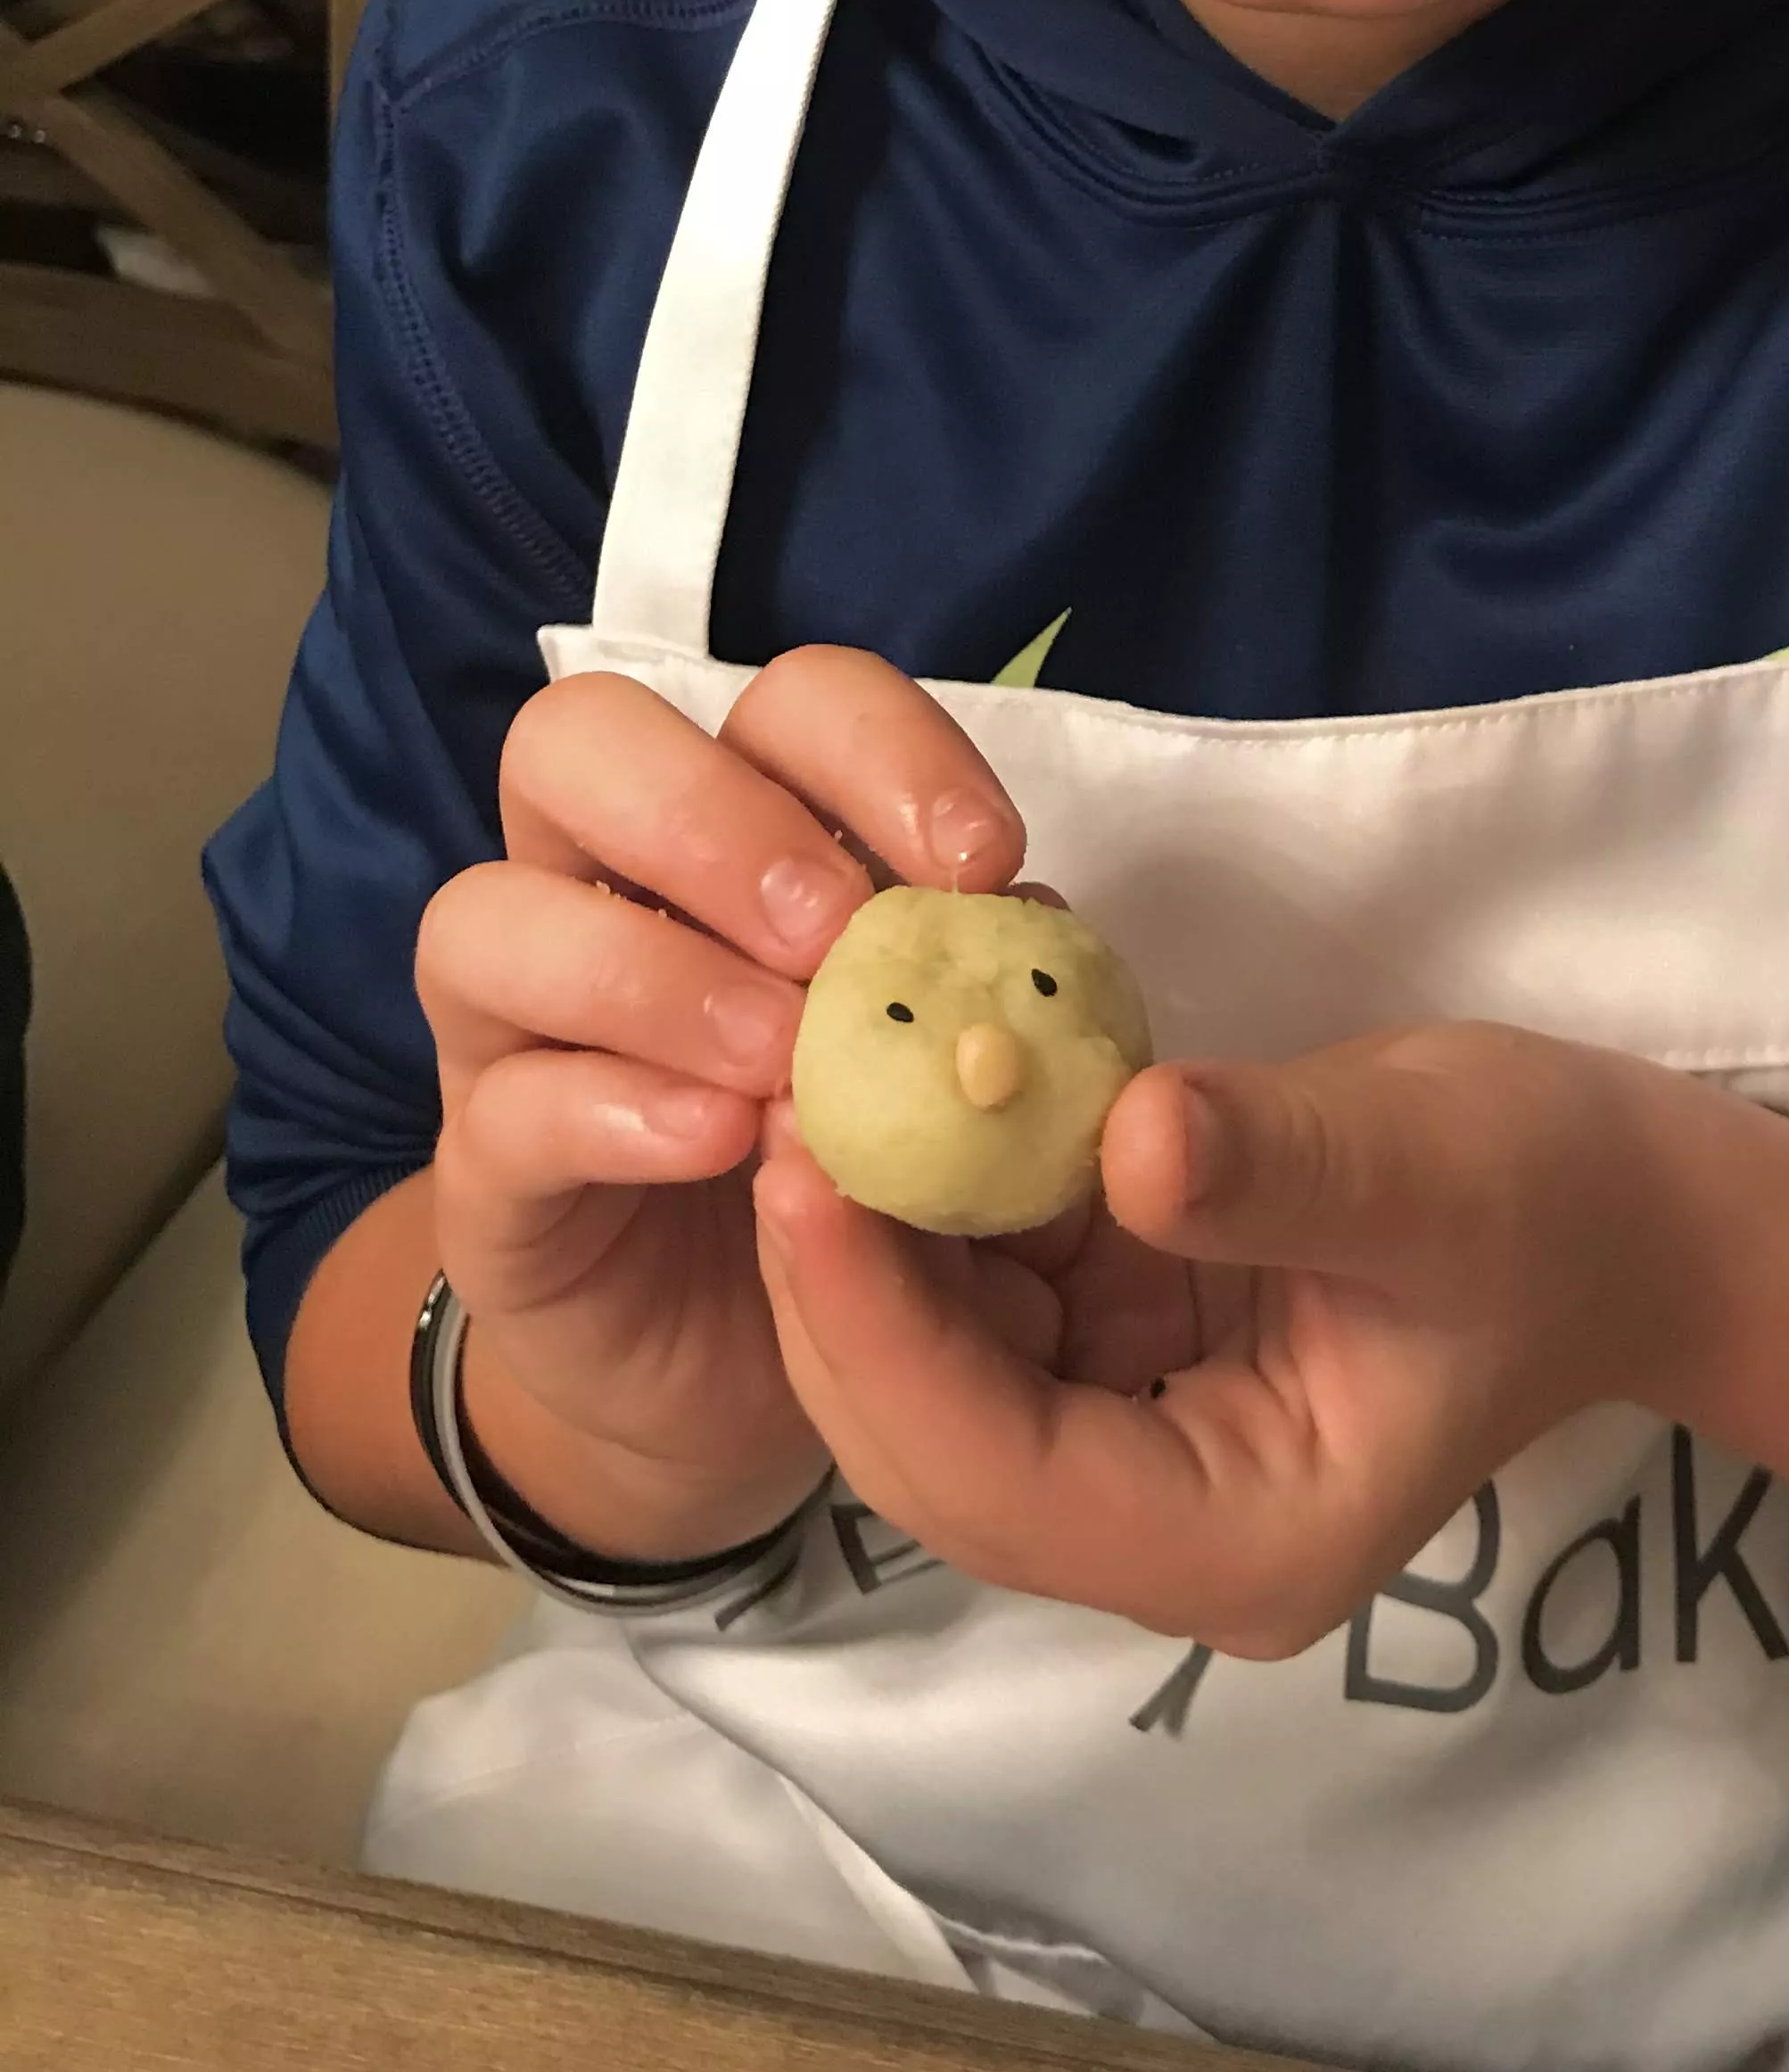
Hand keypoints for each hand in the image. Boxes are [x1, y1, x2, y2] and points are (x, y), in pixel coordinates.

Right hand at [415, 645, 1025, 1561]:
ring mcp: (515, 1025)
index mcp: (738, 824)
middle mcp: (601, 884)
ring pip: (486, 914)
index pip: (781, 703)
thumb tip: (1023, 922)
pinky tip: (719, 1143)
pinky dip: (615, 1107)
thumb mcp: (954, 1074)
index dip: (876, 747)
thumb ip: (979, 988)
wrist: (756, 1368)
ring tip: (776, 1057)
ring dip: (649, 969)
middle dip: (714, 817)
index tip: (982, 858)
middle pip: (578, 741)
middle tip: (833, 933)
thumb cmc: (866, 1174)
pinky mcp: (483, 1171)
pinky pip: (502, 1104)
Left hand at [752, 1022, 1693, 1652]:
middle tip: (771, 1109)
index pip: (1002, 1473)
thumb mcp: (1429, 1165)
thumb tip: (1124, 1139)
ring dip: (867, 1242)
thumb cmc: (1550, 1194)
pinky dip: (935, 1207)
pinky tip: (902, 1090)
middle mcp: (1164, 1530)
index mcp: (1241, 1538)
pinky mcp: (1121, 1367)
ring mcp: (1135, 1454)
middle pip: (933, 1449)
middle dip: (837, 1291)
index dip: (881, 1331)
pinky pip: (985, 1306)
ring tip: (810, 1079)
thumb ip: (1276, 1166)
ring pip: (934, 1379)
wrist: (1622, 1208)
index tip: (802, 1167)